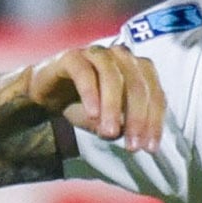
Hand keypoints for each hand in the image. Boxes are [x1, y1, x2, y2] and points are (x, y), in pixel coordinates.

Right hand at [21, 44, 165, 151]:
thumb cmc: (84, 105)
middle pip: (137, 85)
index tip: (149, 149)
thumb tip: (135, 139)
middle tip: (132, 146)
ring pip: (112, 76)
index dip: (154, 122)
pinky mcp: (72, 57)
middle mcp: (121, 56)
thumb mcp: (108, 120)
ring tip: (109, 133)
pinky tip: (92, 114)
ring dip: (113, 107)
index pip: (154, 94)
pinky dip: (90, 94)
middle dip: (137, 118)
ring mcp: (97, 53)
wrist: (47, 94)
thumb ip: (123, 126)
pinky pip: (85, 73)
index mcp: (138, 69)